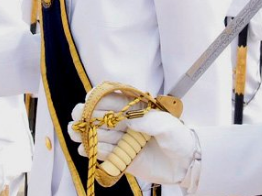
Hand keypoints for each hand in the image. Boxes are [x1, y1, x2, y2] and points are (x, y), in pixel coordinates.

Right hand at [68, 95, 197, 185]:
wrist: (186, 163)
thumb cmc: (178, 138)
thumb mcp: (167, 126)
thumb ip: (148, 121)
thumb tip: (126, 119)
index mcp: (136, 109)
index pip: (114, 99)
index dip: (99, 98)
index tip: (89, 100)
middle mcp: (127, 123)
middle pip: (102, 116)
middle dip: (87, 115)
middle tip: (78, 117)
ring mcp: (123, 140)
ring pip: (100, 135)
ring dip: (86, 134)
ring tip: (75, 134)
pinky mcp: (123, 157)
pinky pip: (105, 154)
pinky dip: (94, 151)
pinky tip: (84, 150)